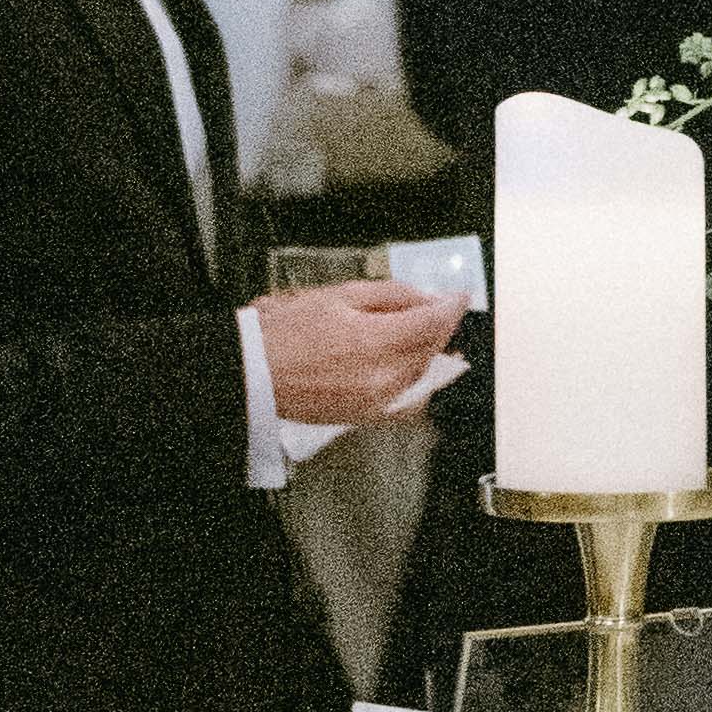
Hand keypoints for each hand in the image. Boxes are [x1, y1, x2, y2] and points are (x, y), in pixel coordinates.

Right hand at [258, 277, 461, 426]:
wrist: (252, 372)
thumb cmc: (288, 330)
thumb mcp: (341, 295)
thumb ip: (392, 296)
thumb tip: (429, 299)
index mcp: (375, 341)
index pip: (434, 322)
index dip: (452, 306)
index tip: (459, 296)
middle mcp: (383, 376)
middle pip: (432, 348)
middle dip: (439, 326)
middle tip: (434, 308)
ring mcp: (377, 401)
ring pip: (421, 372)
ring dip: (426, 351)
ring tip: (415, 331)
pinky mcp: (367, 416)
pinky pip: (407, 401)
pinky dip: (416, 382)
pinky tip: (411, 368)